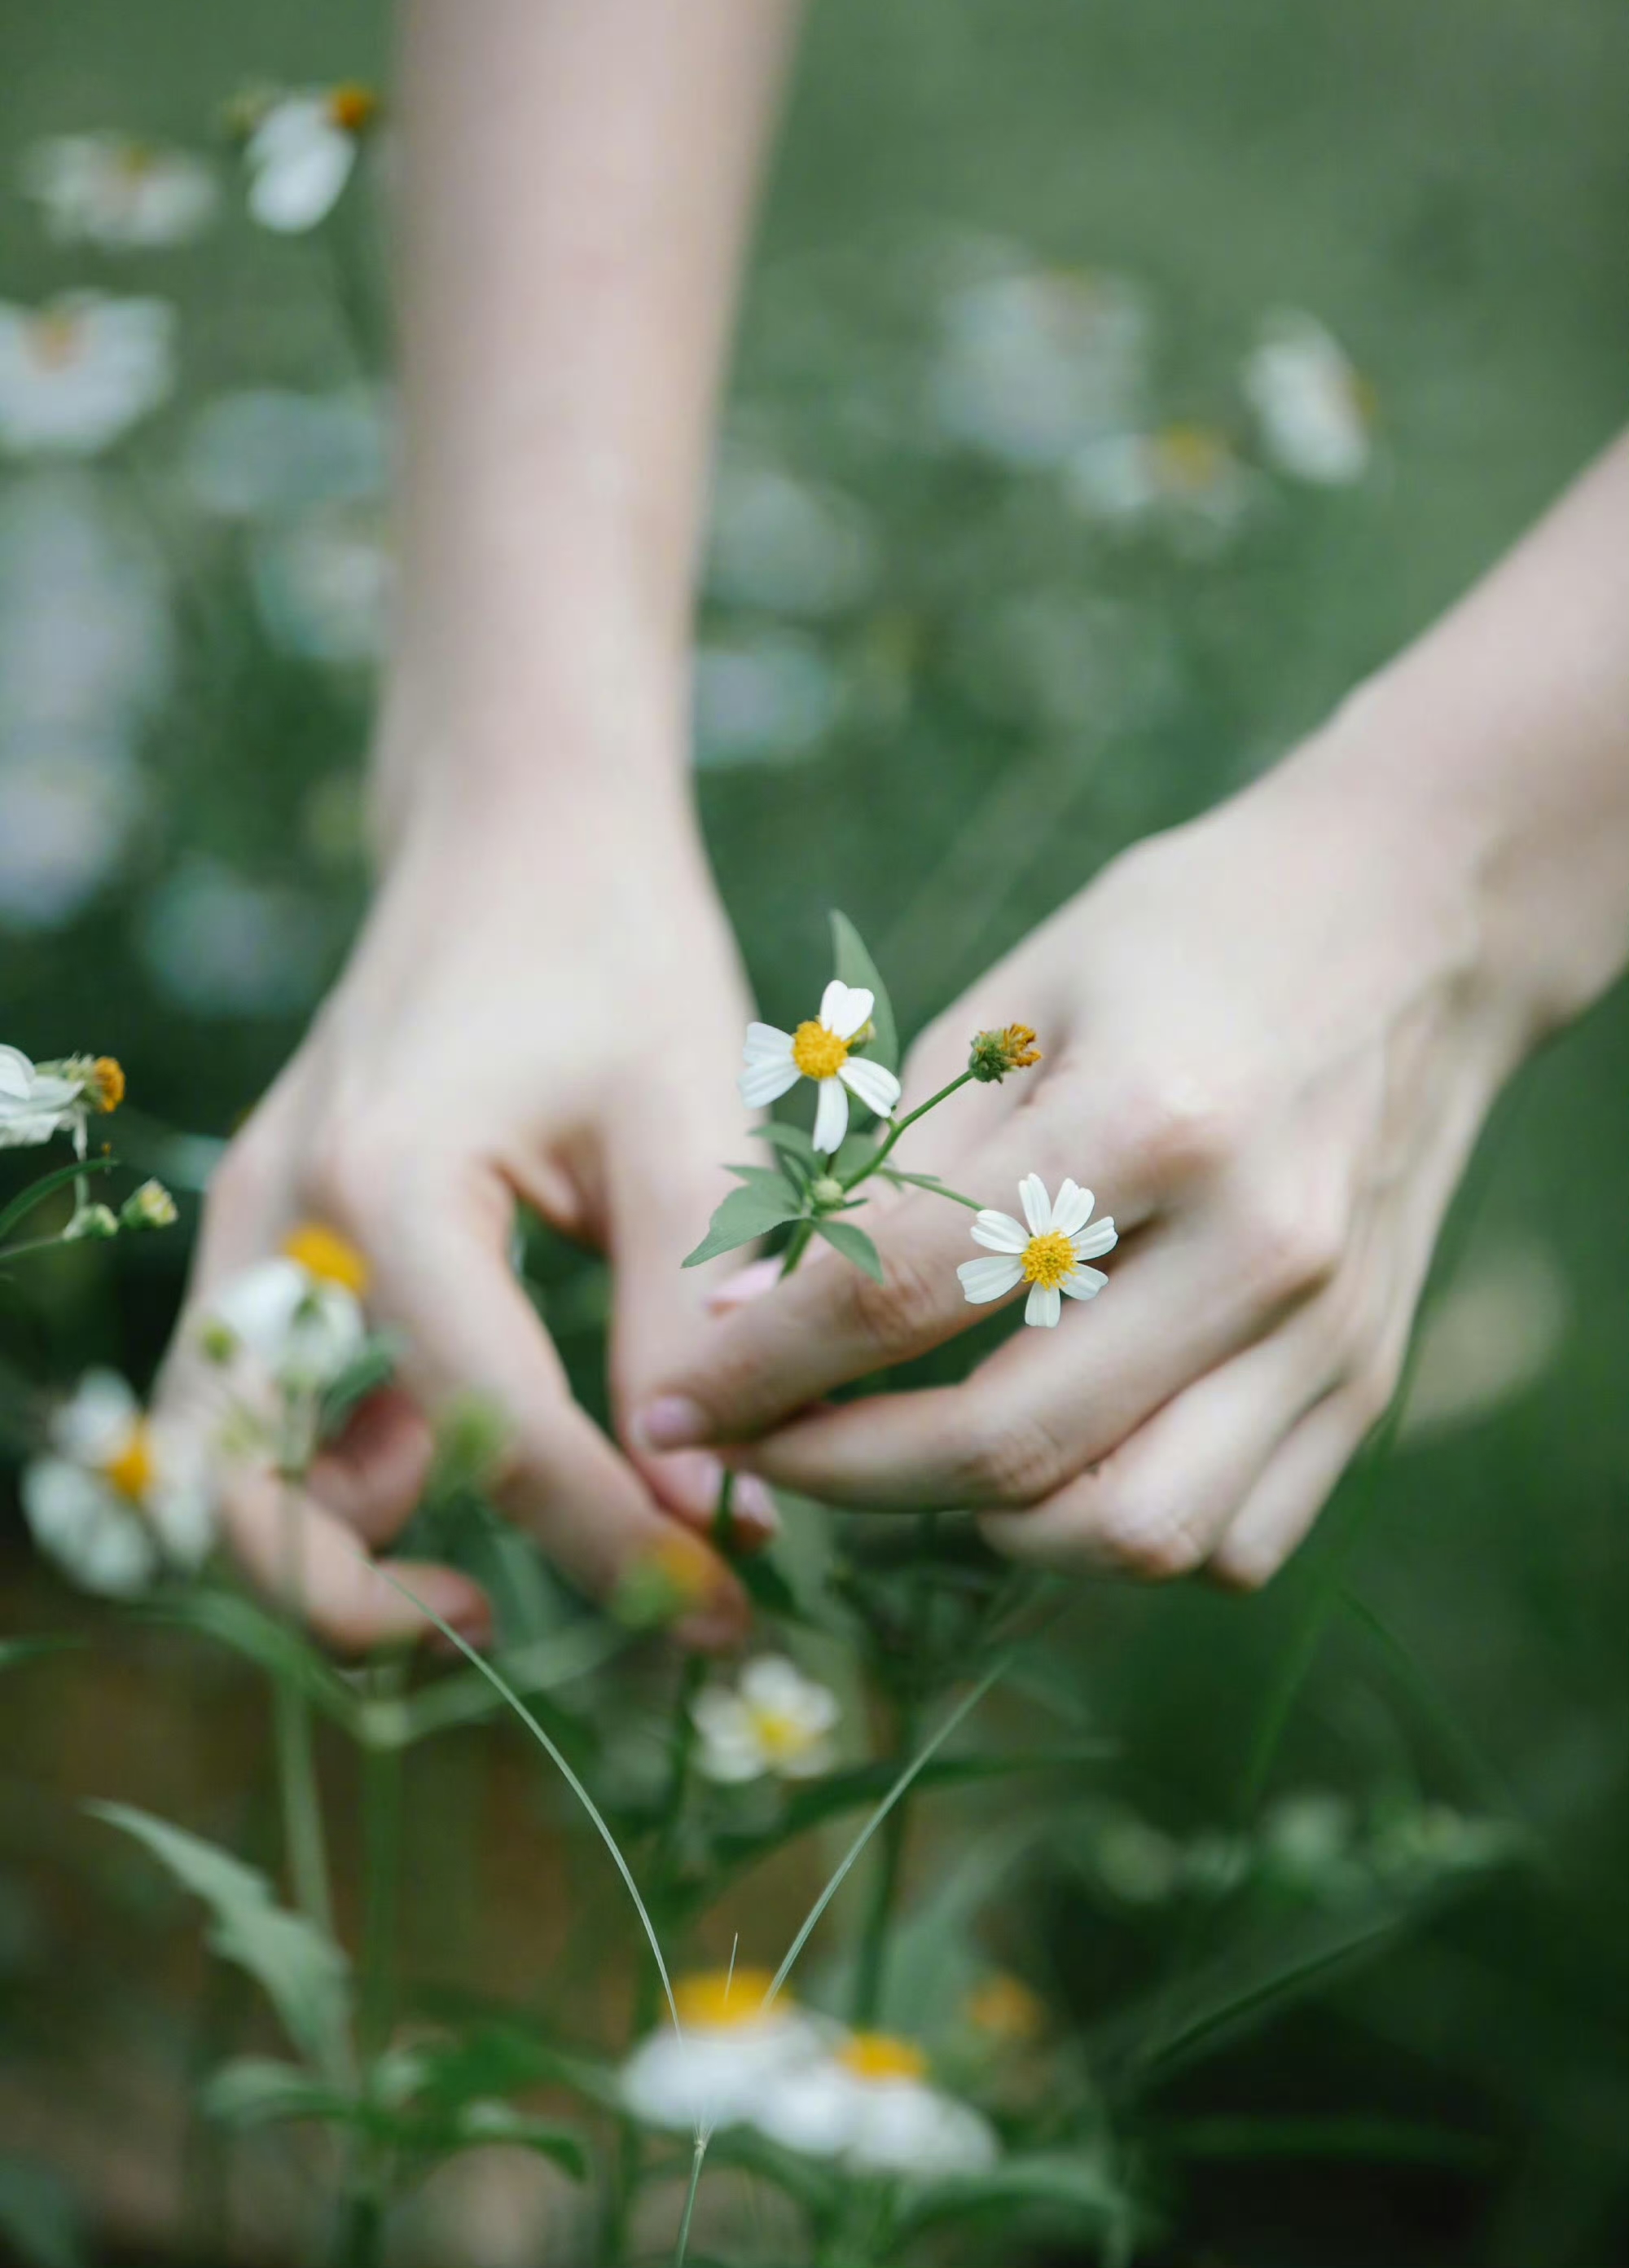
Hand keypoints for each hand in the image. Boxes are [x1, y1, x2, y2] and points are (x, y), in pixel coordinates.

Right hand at [155, 781, 769, 1651]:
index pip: (490, 1430)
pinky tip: (475, 1464)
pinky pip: (268, 1402)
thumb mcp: (687, 1120)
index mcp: (385, 1182)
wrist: (519, 830)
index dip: (612, 1544)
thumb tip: (714, 1511)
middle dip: (366, 1604)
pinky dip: (345, 1471)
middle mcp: (282, 1218)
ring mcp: (257, 1228)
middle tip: (518, 1632)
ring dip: (336, 1550)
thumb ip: (691, 1315)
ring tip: (491, 1576)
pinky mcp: (276, 1238)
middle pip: (248, 1490)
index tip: (720, 1611)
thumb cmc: (617, 948)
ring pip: (230, 1463)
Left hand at [630, 744, 1531, 1585]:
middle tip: (761, 1451)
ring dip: (984, 1528)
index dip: (763, 1368)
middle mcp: (1255, 1246)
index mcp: (1153, 1116)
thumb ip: (888, 1172)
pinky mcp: (1370, 1381)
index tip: (675, 1406)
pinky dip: (1115, 1536)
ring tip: (906, 1463)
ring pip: (1133, 1535)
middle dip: (840, 1474)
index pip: (906, 1294)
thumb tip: (738, 1321)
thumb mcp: (1015, 1004)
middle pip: (1011, 1446)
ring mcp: (1329, 1331)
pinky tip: (1052, 1467)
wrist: (1418, 920)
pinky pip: (1230, 1542)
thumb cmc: (1184, 938)